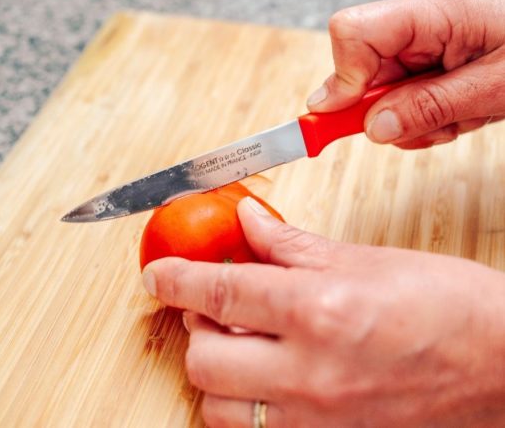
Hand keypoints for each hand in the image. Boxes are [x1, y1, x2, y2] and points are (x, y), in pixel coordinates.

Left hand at [142, 198, 504, 426]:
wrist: (503, 366)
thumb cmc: (446, 305)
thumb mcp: (362, 258)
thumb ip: (290, 243)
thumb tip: (246, 220)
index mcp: (317, 310)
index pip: (220, 293)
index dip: (177, 278)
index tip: (157, 274)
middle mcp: (310, 373)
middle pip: (205, 360)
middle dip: (194, 327)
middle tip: (210, 303)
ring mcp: (318, 419)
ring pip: (220, 407)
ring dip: (214, 370)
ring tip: (236, 341)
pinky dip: (244, 405)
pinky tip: (263, 377)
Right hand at [307, 0, 504, 148]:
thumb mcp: (497, 86)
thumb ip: (430, 105)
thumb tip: (373, 126)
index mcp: (430, 12)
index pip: (351, 32)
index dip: (340, 78)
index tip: (344, 117)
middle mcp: (416, 21)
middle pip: (360, 68)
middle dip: (385, 109)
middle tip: (424, 127)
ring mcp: (420, 40)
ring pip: (380, 90)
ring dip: (411, 118)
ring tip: (458, 116)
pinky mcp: (428, 57)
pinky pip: (401, 95)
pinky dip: (423, 116)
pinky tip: (457, 112)